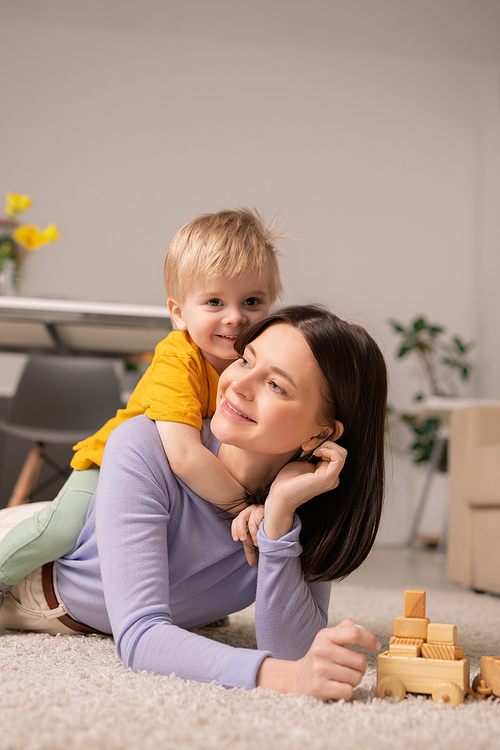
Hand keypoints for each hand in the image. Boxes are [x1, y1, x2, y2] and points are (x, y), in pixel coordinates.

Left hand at [232, 504, 264, 566]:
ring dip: (252, 532)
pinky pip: (257, 515)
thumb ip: (252, 551)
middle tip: (244, 540)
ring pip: (249, 519)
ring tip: (257, 541)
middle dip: (240, 530)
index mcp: (246, 517)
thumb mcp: (257, 541)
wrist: (281, 521)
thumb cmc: (268, 531)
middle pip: (240, 518)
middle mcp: (250, 511)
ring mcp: (257, 509)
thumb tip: (251, 564)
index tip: (236, 540)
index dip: (235, 530)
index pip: (236, 521)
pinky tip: (262, 531)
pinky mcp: (264, 508)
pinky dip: (258, 524)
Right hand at [257, 619, 380, 700]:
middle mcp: (322, 651)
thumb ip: (345, 629)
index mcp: (325, 636)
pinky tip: (337, 686)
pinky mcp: (320, 688)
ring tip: (342, 677)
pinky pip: (348, 691)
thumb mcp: (328, 638)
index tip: (376, 645)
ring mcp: (320, 670)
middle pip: (360, 660)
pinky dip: (347, 691)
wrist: (297, 678)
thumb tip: (361, 627)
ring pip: (356, 678)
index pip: (354, 633)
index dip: (369, 639)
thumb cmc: (320, 657)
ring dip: (354, 680)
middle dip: (360, 667)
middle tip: (351, 668)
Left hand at [264, 441, 346, 539]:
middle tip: (309, 447)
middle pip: (341, 452)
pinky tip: (315, 453)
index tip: (308, 446)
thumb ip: (314, 453)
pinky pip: (338, 459)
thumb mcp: (304, 461)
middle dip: (326, 443)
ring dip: (326, 445)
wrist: (280, 494)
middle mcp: (333, 477)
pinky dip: (327, 450)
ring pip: (342, 453)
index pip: (337, 453)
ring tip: (311, 450)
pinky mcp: (327, 478)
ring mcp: (331, 479)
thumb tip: (320, 440)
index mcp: (328, 473)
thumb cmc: (288, 479)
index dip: (324, 444)